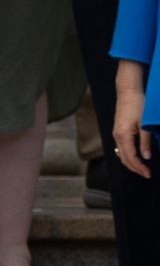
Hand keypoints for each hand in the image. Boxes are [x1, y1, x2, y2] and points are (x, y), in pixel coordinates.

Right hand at [114, 62, 150, 178]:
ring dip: (131, 163)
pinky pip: (122, 148)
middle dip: (135, 168)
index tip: (149, 174)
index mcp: (123, 135)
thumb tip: (146, 157)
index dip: (140, 167)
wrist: (128, 91)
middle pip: (124, 158)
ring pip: (122, 154)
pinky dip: (128, 156)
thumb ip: (145, 141)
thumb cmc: (138, 105)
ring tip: (143, 168)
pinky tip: (136, 157)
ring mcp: (116, 134)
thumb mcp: (144, 124)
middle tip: (147, 174)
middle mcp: (117, 136)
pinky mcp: (118, 131)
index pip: (130, 157)